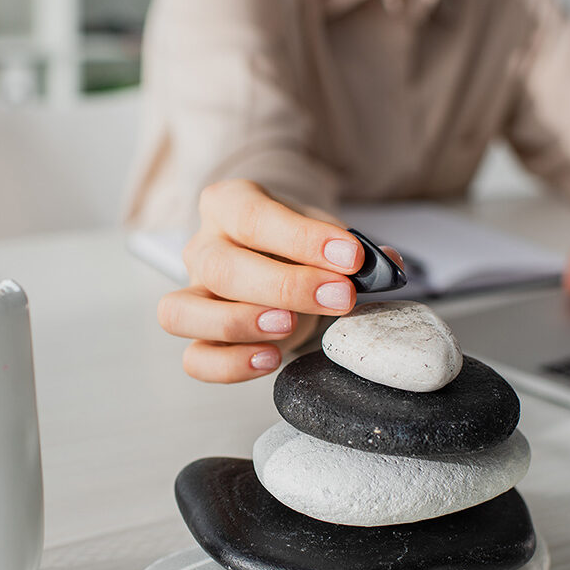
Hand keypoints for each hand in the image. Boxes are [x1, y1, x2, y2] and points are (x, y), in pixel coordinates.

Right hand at [158, 179, 363, 381]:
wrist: (275, 256)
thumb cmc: (297, 243)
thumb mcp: (322, 232)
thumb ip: (353, 249)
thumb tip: (387, 265)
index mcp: (228, 204)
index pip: (253, 217)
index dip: (303, 239)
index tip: (351, 257)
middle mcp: (202, 247)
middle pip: (222, 267)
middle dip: (286, 286)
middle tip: (339, 296)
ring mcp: (193, 293)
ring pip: (183, 312)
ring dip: (240, 323)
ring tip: (290, 326)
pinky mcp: (197, 337)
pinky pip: (194, 359)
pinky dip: (229, 365)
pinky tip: (269, 358)